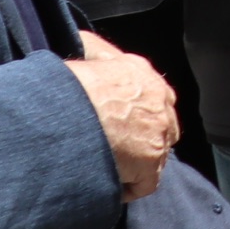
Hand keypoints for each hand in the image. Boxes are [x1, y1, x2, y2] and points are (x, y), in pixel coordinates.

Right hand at [69, 30, 176, 201]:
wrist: (69, 110)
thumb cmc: (71, 84)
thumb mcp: (87, 52)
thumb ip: (95, 49)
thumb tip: (83, 41)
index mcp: (144, 74)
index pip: (152, 95)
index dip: (136, 113)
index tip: (118, 122)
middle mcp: (159, 102)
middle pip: (160, 125)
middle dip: (141, 137)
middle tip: (114, 147)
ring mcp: (158, 134)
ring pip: (155, 154)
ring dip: (134, 162)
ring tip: (107, 166)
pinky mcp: (150, 162)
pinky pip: (145, 184)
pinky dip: (127, 188)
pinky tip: (107, 185)